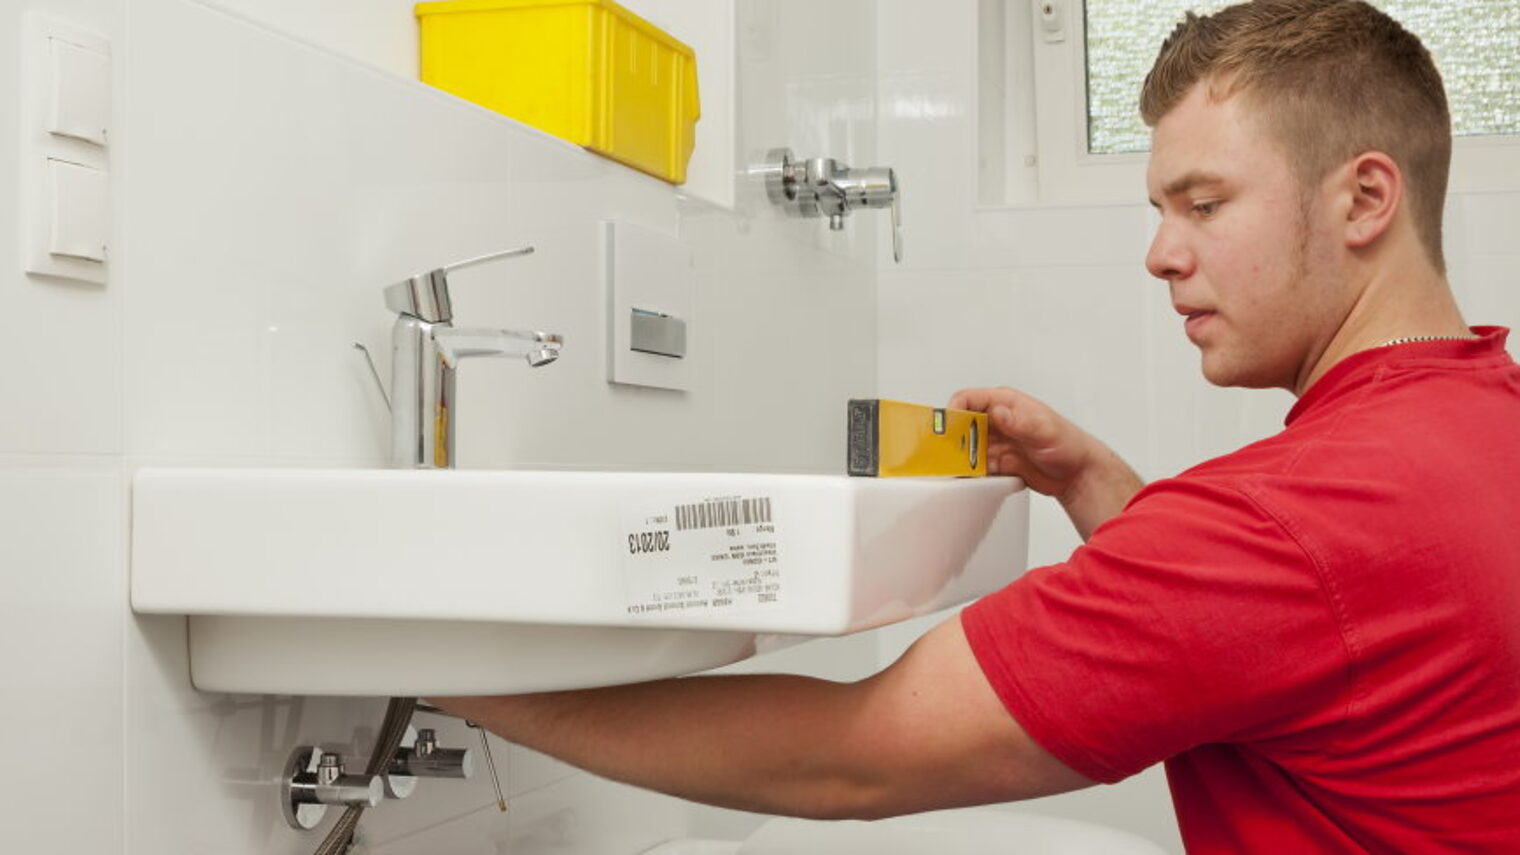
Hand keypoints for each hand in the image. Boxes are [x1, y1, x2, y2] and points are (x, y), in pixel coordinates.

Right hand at [949, 387, 1142, 538]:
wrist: (1078, 474)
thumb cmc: (1069, 444)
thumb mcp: (1045, 430)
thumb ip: (1020, 422)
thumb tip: (998, 412)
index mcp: (1006, 404)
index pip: (969, 399)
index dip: (954, 411)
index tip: (948, 428)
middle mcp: (997, 421)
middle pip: (962, 424)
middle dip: (952, 438)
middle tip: (948, 453)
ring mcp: (996, 443)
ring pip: (965, 447)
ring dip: (959, 458)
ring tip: (957, 469)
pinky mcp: (997, 463)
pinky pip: (975, 467)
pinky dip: (970, 473)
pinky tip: (971, 479)